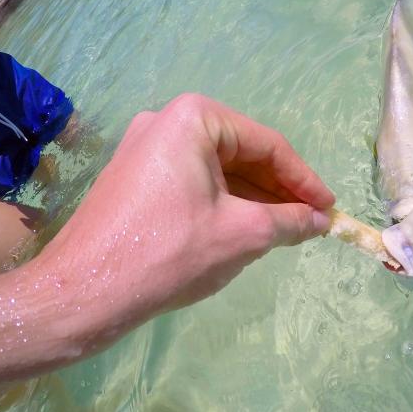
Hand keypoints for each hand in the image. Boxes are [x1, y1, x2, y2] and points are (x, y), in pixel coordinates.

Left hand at [42, 95, 335, 325]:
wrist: (84, 292)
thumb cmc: (169, 252)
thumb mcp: (243, 234)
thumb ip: (289, 221)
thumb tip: (319, 221)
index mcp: (194, 119)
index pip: (268, 145)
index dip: (304, 180)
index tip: (329, 210)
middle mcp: (165, 121)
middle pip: (241, 154)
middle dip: (278, 190)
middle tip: (310, 222)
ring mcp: (143, 149)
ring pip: (217, 170)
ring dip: (253, 198)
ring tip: (284, 231)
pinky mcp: (132, 178)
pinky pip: (192, 182)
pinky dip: (222, 203)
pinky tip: (242, 230)